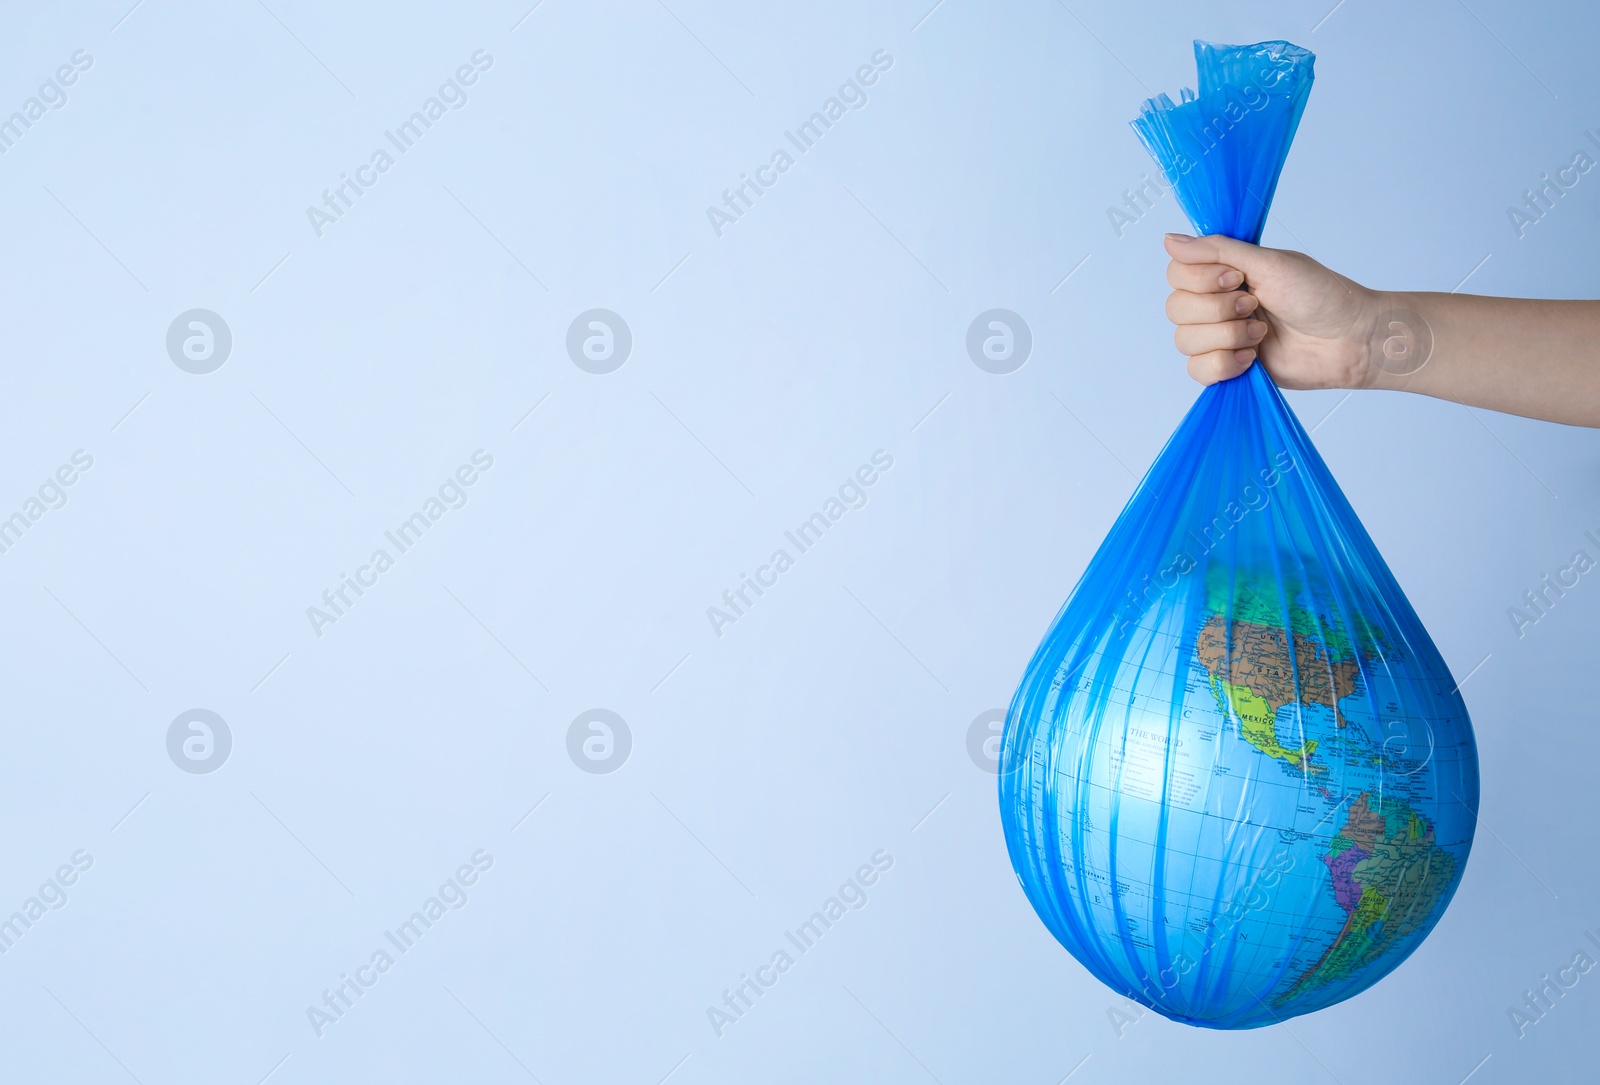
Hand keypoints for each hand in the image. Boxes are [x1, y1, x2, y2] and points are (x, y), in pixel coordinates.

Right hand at [1163, 233, 1381, 389]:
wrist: (1348, 340)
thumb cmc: (1320, 296)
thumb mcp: (1269, 262)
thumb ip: (1217, 250)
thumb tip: (1169, 239)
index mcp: (1224, 273)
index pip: (1177, 273)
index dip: (1200, 279)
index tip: (1238, 279)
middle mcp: (1215, 303)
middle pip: (1176, 308)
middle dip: (1218, 311)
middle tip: (1256, 307)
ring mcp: (1219, 337)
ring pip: (1184, 340)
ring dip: (1227, 337)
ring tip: (1262, 334)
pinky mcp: (1227, 368)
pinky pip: (1197, 370)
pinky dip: (1224, 364)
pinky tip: (1251, 359)